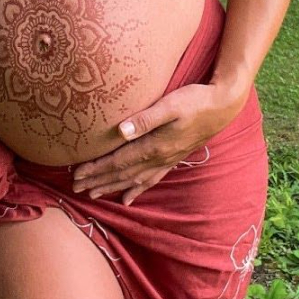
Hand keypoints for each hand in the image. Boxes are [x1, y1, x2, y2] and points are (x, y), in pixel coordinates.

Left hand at [70, 82, 238, 204]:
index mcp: (154, 146)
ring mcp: (166, 160)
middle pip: (122, 174)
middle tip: (75, 188)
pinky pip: (151, 180)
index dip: (95, 169)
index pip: (118, 162)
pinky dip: (137, 190)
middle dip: (98, 181)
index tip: (76, 175)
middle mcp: (158, 158)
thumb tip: (121, 131)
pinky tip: (128, 198)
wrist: (223, 107)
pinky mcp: (173, 158)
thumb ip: (146, 118)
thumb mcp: (170, 105)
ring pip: (134, 180)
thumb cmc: (195, 100)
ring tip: (94, 194)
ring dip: (112, 187)